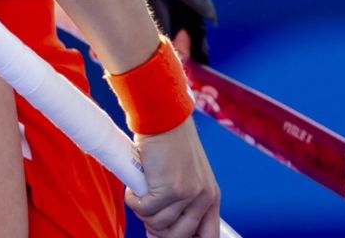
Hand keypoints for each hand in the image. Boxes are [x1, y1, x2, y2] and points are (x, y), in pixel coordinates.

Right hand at [130, 117, 220, 236]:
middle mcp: (204, 198)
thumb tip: (159, 231)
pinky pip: (143, 209)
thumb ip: (182, 203)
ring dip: (143, 210)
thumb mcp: (187, 175)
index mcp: (211, 197)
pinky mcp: (170, 189)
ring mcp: (188, 195)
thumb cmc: (171, 143)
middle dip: (156, 229)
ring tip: (142, 190)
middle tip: (147, 211)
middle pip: (177, 237)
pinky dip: (133, 199)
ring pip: (157, 224)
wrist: (163, 118)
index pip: (208, 237)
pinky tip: (135, 184)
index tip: (165, 236)